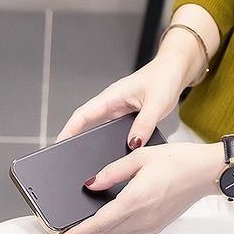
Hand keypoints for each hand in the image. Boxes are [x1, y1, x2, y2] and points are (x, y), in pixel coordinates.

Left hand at [54, 140, 220, 233]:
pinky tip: (119, 211)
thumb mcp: (140, 156)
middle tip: (72, 221)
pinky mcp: (158, 226)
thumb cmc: (178, 160)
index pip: (96, 224)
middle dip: (85, 231)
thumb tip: (90, 184)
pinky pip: (131, 232)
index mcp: (134, 200)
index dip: (75, 233)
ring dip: (102, 229)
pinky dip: (119, 226)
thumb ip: (112, 171)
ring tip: (94, 214)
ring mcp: (150, 225)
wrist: (206, 172)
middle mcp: (141, 218)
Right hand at [55, 51, 201, 149]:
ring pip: (101, 129)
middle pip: (87, 124)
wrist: (175, 70)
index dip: (69, 130)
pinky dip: (112, 141)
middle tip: (69, 160)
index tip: (58, 145)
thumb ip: (144, 124)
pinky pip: (115, 130)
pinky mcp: (128, 116)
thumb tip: (132, 144)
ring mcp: (119, 110)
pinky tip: (114, 154)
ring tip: (88, 163)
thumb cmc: (165, 78)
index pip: (83, 114)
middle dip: (76, 141)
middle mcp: (112, 103)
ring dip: (94, 142)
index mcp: (112, 96)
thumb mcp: (156, 103)